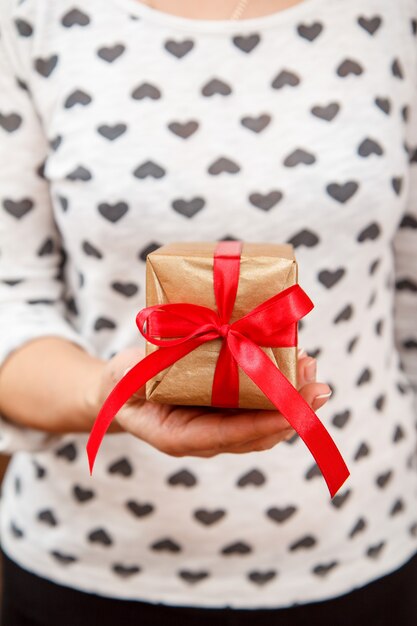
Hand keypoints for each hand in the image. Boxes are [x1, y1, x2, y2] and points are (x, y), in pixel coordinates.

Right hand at [90, 345, 331, 457]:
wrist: (123, 389)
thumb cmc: (122, 382)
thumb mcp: (122, 375)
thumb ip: (136, 373)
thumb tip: (154, 359)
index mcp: (178, 436)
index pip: (227, 436)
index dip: (261, 426)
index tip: (292, 412)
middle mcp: (204, 437)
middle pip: (256, 434)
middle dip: (290, 413)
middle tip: (317, 386)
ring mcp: (217, 425)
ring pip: (263, 423)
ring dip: (293, 401)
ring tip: (313, 372)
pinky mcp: (226, 409)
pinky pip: (258, 408)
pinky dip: (280, 390)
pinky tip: (296, 368)